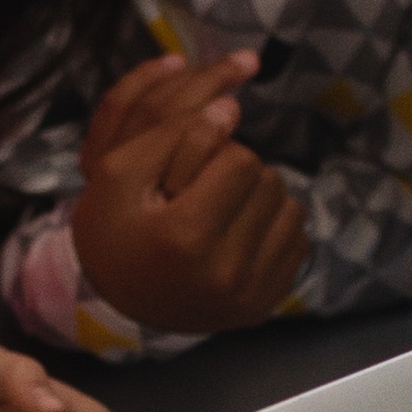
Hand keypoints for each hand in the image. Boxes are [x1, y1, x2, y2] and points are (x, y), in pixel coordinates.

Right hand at [66, 52, 309, 335]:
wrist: (119, 303)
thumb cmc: (114, 231)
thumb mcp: (115, 173)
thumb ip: (169, 133)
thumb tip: (231, 107)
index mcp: (184, 238)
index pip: (240, 160)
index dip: (218, 152)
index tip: (191, 171)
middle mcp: (225, 273)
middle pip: (268, 182)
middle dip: (240, 175)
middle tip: (204, 191)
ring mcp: (251, 295)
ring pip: (290, 208)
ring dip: (260, 199)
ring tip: (222, 211)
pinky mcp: (267, 304)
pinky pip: (298, 240)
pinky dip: (273, 229)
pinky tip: (239, 236)